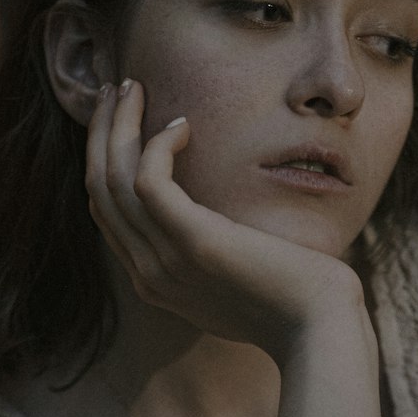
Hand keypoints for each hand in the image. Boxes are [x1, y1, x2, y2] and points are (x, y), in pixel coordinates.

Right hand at [85, 80, 362, 362]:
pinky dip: (157, 145)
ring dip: (118, 126)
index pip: (107, 212)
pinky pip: (147, 181)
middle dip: (102, 133)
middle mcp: (149, 273)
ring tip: (132, 87)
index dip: (105, 159)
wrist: (319, 330)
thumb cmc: (294, 303)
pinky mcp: (194, 242)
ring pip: (112, 180)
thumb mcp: (238, 279)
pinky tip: (183, 125)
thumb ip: (213, 254)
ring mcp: (166, 261)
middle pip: (99, 190)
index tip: (121, 118)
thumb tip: (219, 223)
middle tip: (116, 89)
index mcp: (154, 281)